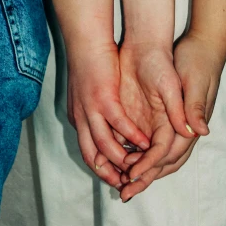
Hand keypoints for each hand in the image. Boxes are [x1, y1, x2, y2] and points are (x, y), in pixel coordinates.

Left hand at [66, 41, 149, 188]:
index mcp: (78, 118)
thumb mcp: (94, 91)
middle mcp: (81, 118)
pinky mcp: (103, 96)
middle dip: (111, 174)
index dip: (102, 169)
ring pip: (105, 145)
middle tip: (127, 187)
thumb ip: (101, 115)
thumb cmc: (94, 63)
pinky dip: (132, 136)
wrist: (89, 38)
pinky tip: (146, 142)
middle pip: (94, 157)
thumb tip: (108, 133)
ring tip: (139, 169)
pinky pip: (118, 123)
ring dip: (122, 160)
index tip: (117, 181)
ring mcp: (91, 108)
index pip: (88, 152)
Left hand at [119, 32, 220, 201]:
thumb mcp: (191, 81)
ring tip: (119, 182)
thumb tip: (199, 132)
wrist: (191, 43)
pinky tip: (118, 158)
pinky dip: (135, 152)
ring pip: (154, 156)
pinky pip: (147, 141)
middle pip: (162, 162)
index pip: (169, 154)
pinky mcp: (159, 114)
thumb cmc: (194, 61)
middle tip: (124, 193)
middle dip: (144, 178)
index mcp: (189, 123)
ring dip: (139, 170)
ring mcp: (169, 122)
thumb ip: (191, 107)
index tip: (132, 175)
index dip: (150, 166)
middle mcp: (180, 128)